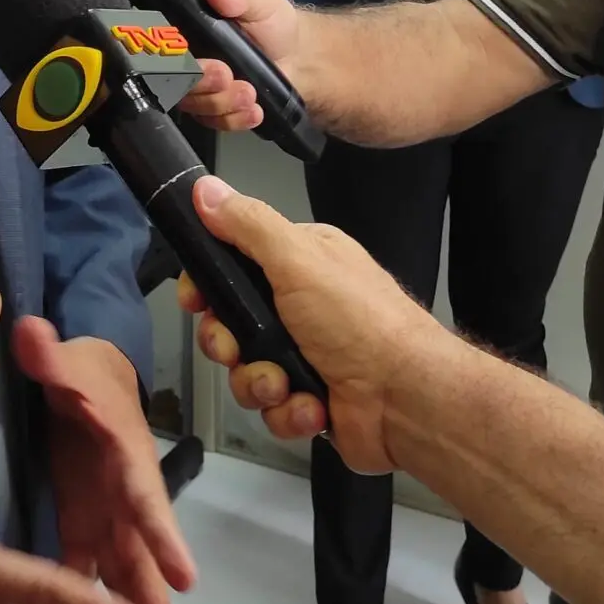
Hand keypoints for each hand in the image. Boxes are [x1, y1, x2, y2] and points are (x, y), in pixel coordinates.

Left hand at [14, 320, 195, 603]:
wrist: (87, 378)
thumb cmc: (83, 369)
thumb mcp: (67, 358)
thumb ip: (50, 353)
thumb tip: (32, 333)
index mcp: (125, 456)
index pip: (146, 498)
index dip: (164, 535)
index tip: (186, 577)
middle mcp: (124, 495)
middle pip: (145, 555)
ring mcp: (106, 516)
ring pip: (126, 577)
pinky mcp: (83, 526)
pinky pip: (89, 576)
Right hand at [175, 0, 296, 132]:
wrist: (296, 56)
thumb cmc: (271, 22)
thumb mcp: (259, 0)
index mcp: (187, 23)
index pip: (161, 40)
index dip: (171, 55)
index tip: (196, 60)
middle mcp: (185, 56)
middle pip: (173, 79)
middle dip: (201, 82)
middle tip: (225, 75)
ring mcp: (197, 85)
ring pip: (193, 104)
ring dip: (221, 103)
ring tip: (249, 92)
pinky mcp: (212, 109)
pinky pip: (213, 122)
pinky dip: (234, 118)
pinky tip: (253, 110)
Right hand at [176, 175, 446, 475]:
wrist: (406, 398)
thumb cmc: (364, 323)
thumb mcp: (299, 260)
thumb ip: (248, 225)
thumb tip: (207, 190)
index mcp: (301, 263)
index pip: (233, 265)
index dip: (208, 286)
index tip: (197, 300)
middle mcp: (301, 307)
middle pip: (230, 325)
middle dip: (229, 344)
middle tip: (241, 348)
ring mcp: (305, 355)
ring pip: (245, 372)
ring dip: (260, 384)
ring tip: (287, 384)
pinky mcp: (309, 397)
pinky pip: (270, 409)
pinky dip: (288, 412)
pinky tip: (313, 405)